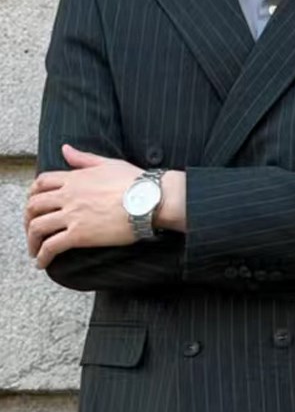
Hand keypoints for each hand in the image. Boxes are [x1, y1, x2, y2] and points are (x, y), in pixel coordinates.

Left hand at [24, 144, 140, 267]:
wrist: (149, 200)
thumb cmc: (134, 182)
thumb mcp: (107, 163)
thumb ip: (82, 158)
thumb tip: (65, 149)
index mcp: (74, 178)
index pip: (41, 183)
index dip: (33, 195)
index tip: (34, 206)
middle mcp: (68, 195)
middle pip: (34, 206)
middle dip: (28, 219)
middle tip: (32, 230)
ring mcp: (72, 215)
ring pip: (37, 226)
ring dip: (31, 240)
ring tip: (34, 250)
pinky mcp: (79, 235)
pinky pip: (51, 246)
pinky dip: (42, 256)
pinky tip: (42, 262)